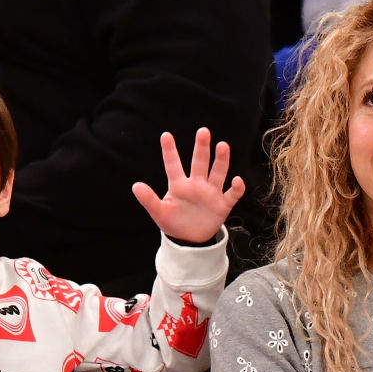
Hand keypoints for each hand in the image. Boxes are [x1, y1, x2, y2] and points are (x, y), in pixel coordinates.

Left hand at [132, 128, 244, 243]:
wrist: (189, 240)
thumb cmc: (173, 222)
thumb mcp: (159, 212)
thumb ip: (148, 200)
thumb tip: (135, 186)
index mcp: (179, 185)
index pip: (173, 165)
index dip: (169, 151)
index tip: (165, 136)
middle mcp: (196, 184)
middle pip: (200, 162)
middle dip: (201, 147)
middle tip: (203, 132)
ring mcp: (211, 193)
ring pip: (217, 173)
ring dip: (221, 160)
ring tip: (222, 146)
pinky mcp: (222, 205)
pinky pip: (232, 195)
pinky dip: (236, 188)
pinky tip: (237, 180)